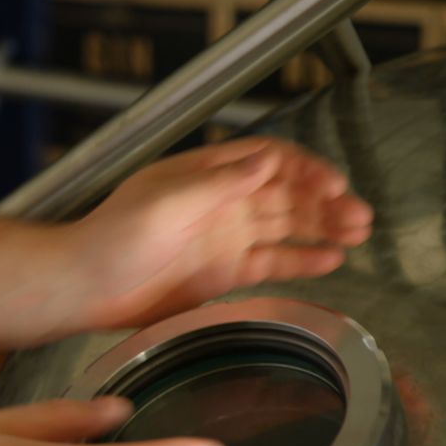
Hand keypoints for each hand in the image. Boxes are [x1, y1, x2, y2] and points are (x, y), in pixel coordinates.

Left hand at [69, 137, 372, 328]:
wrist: (87, 286)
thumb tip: (267, 160)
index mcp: (205, 175)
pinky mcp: (222, 274)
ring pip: (285, 227)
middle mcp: (220, 203)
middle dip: (324, 200)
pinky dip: (301, 260)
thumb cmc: (113, 235)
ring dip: (322, 227)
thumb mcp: (166, 200)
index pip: (267, 161)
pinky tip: (330, 260)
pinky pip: (271, 262)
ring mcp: (224, 238)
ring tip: (357, 233)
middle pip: (284, 193)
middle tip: (358, 215)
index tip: (332, 184)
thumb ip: (219, 182)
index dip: (303, 168)